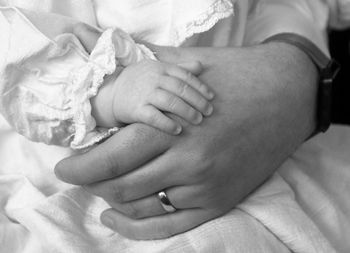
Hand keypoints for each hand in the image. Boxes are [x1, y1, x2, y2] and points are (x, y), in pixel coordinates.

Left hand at [55, 24, 317, 239]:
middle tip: (81, 174)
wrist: (287, 95)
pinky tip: (118, 219)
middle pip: (121, 186)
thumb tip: (110, 68)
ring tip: (101, 190)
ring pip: (141, 207)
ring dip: (113, 201)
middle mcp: (188, 162)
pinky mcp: (220, 201)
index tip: (64, 168)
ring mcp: (206, 187)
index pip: (111, 158)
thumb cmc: (237, 77)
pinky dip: (138, 229)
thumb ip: (147, 71)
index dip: (79, 167)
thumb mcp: (189, 68)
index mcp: (174, 126)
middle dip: (92, 183)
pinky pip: (170, 227)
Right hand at [110, 60, 213, 134]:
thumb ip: (179, 68)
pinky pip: (154, 117)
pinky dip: (167, 124)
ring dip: (187, 112)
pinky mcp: (135, 109)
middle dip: (197, 101)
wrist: (110, 92)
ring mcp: (144, 94)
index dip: (200, 87)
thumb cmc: (139, 82)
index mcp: (160, 68)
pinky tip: (178, 130)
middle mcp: (153, 79)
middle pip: (180, 89)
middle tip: (209, 112)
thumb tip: (201, 65)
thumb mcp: (157, 69)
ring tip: (198, 120)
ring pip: (170, 102)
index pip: (185, 76)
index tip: (211, 97)